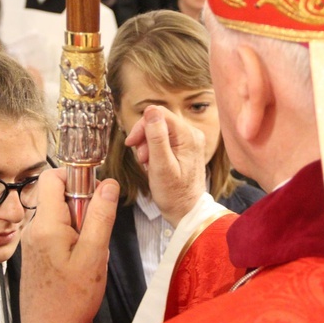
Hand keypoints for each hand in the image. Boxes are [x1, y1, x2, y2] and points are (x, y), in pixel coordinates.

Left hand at [18, 169, 118, 322]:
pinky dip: (72, 240)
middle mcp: (33, 228)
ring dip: (79, 226)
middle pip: (58, 196)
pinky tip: (80, 262)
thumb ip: (101, 216)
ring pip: (60, 216)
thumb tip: (108, 183)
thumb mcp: (95, 255)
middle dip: (83, 206)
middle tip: (96, 233)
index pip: (52, 177)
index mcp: (45, 224)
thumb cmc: (71, 299)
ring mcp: (32, 241)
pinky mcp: (35, 253)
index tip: (95, 193)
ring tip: (89, 252)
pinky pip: (56, 232)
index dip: (75, 177)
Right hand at [125, 105, 206, 226]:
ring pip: (160, 131)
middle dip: (145, 138)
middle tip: (142, 158)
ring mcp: (190, 141)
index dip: (142, 126)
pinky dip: (155, 151)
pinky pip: (165, 140)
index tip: (131, 143)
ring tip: (148, 164)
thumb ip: (156, 137)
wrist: (186, 212)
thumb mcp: (161, 166)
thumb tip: (150, 110)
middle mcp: (192, 134)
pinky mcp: (185, 148)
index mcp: (189, 135)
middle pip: (160, 121)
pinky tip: (154, 164)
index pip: (159, 114)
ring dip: (148, 146)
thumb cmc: (174, 194)